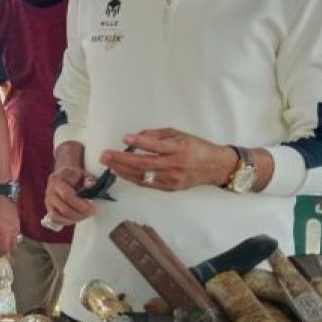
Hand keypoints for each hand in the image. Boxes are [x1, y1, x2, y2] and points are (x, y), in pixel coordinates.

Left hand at [0, 195, 19, 254]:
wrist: (1, 193)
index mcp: (6, 232)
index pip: (4, 249)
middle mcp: (14, 231)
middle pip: (12, 247)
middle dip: (3, 251)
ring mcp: (17, 226)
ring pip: (15, 240)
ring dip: (7, 244)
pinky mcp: (18, 221)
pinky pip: (16, 234)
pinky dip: (10, 237)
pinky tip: (2, 231)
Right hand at [43, 165, 97, 226]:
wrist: (64, 175)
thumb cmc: (74, 175)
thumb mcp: (81, 173)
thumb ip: (87, 178)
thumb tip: (91, 184)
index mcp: (56, 180)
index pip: (66, 195)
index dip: (80, 204)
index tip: (91, 208)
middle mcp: (49, 191)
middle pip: (64, 209)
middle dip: (80, 213)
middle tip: (91, 212)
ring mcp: (48, 201)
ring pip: (59, 216)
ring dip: (74, 219)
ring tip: (85, 215)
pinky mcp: (49, 209)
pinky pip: (56, 219)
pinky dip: (66, 221)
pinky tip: (76, 218)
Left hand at [102, 129, 234, 190]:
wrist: (215, 167)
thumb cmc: (196, 147)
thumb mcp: (179, 134)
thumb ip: (157, 135)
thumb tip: (136, 137)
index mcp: (179, 149)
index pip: (156, 146)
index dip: (140, 143)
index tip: (124, 138)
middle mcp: (175, 165)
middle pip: (144, 164)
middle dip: (122, 159)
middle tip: (105, 155)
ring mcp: (172, 179)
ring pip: (143, 176)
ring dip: (122, 170)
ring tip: (108, 164)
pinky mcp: (170, 188)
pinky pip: (147, 183)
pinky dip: (132, 178)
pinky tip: (121, 172)